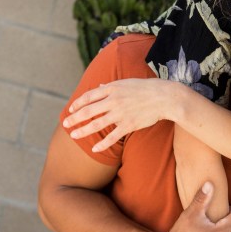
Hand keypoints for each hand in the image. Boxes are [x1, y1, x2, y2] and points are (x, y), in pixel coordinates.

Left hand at [62, 78, 181, 149]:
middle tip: (65, 124)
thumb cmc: (147, 88)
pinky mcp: (129, 125)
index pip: (89, 96)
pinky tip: (94, 149)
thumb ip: (112, 86)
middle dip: (74, 118)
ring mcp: (120, 113)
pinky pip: (112, 137)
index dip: (78, 103)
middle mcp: (113, 101)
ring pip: (96, 124)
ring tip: (73, 135)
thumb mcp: (127, 82)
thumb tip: (100, 87)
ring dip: (82, 131)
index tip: (71, 109)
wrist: (164, 97)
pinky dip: (102, 144)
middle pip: (88, 111)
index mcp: (112, 89)